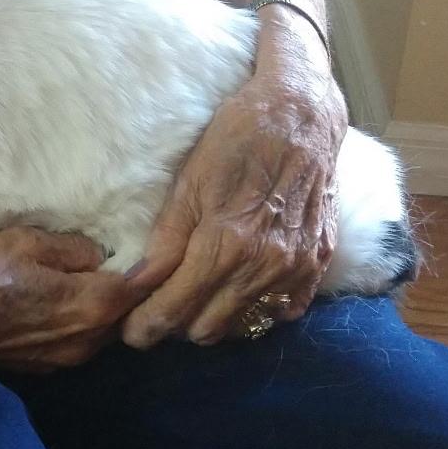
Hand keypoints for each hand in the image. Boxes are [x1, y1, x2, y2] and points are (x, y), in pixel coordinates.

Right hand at [0, 226, 139, 371]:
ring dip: (103, 309)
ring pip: (100, 332)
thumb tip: (99, 254)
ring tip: (92, 278)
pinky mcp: (39, 367)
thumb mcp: (26, 241)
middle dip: (127, 290)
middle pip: (123, 315)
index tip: (153, 247)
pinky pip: (75, 343)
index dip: (149, 267)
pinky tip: (62, 302)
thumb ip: (72, 249)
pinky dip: (77, 323)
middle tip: (123, 258)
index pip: (139, 289)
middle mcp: (83, 343)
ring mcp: (61, 361)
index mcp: (88, 308)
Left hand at [119, 33, 346, 348]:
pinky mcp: (318, 265)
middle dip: (178, 323)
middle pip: (208, 328)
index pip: (176, 310)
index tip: (130, 332)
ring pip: (244, 325)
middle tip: (162, 302)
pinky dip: (257, 307)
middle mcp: (265, 266)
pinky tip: (241, 284)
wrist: (302, 116)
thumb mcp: (189, 183)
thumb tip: (136, 285)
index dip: (146, 326)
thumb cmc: (237, 139)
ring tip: (198, 292)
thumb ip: (165, 242)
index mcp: (226, 245)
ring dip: (215, 316)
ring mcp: (296, 269)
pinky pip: (281, 311)